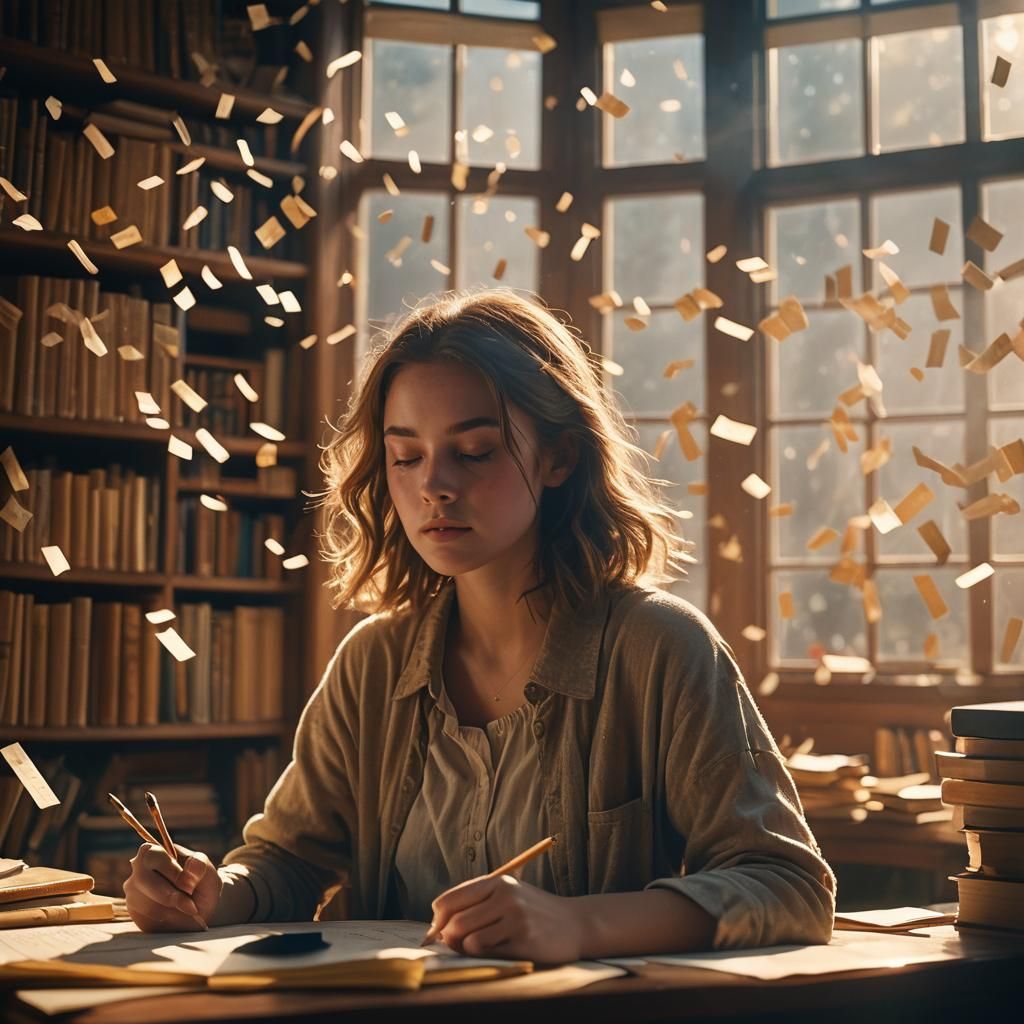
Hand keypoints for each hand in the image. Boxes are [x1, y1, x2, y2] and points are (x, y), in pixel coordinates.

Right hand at [123, 842, 222, 932]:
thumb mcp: (208, 874)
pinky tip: (174, 916)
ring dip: (168, 910)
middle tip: (189, 906)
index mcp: (158, 852)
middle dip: (168, 895)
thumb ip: (200, 867)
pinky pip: (142, 916)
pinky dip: (162, 920)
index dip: (170, 871)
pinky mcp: (133, 911)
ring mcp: (133, 890)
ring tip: (186, 910)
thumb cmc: (201, 887)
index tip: (189, 887)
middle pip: (141, 878)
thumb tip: (190, 866)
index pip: (152, 854)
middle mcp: (140, 869)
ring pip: (141, 900)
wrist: (198, 913)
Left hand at [428, 874, 583, 964]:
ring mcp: (515, 917)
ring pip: (468, 939)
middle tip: (458, 945)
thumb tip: (438, 930)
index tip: (440, 931)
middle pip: (455, 922)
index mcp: (497, 882)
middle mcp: (505, 896)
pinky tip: (499, 949)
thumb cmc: (532, 912)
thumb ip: (475, 905)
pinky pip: (487, 951)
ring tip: (481, 946)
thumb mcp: (506, 896)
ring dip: (467, 949)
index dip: (438, 920)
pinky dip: (485, 955)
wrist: (575, 923)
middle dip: (449, 939)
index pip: (449, 900)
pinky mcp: (524, 939)